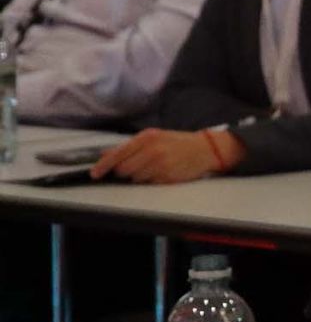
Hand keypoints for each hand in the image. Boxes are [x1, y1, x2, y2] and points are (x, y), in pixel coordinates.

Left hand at [91, 129, 239, 182]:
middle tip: (137, 166)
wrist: (206, 149)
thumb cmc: (178, 142)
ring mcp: (160, 165)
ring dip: (140, 176)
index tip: (94, 174)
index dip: (103, 166)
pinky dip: (152, 180)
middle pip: (123, 170)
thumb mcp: (154, 137)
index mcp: (147, 138)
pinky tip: (163, 171)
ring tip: (154, 167)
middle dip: (126, 171)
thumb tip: (106, 155)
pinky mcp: (167, 177)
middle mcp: (152, 150)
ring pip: (136, 179)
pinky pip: (149, 183)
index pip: (118, 154)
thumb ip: (130, 146)